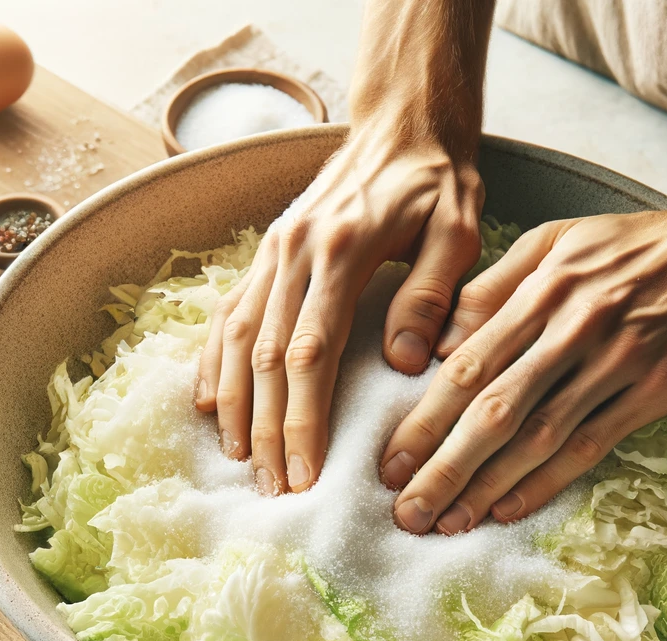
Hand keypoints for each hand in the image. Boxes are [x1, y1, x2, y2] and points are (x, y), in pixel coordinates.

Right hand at [194, 121, 483, 495]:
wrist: (402, 125)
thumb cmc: (438, 183)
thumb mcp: (457, 232)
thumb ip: (430, 294)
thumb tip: (402, 362)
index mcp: (340, 253)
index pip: (309, 354)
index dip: (302, 420)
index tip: (305, 473)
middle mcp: (293, 254)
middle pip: (266, 358)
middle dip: (267, 430)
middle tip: (274, 489)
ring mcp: (272, 253)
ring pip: (237, 339)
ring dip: (234, 405)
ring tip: (239, 461)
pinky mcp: (267, 254)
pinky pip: (227, 313)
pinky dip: (215, 362)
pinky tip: (209, 403)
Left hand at [380, 203, 666, 533]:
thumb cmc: (637, 245)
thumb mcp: (559, 240)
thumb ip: (494, 286)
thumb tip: (439, 340)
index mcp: (541, 289)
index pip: (466, 366)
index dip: (423, 420)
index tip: (389, 463)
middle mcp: (572, 327)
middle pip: (493, 409)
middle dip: (442, 465)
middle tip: (406, 510)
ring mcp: (615, 361)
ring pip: (538, 436)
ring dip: (487, 485)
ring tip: (448, 522)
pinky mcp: (655, 389)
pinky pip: (591, 444)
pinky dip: (547, 481)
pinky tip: (510, 510)